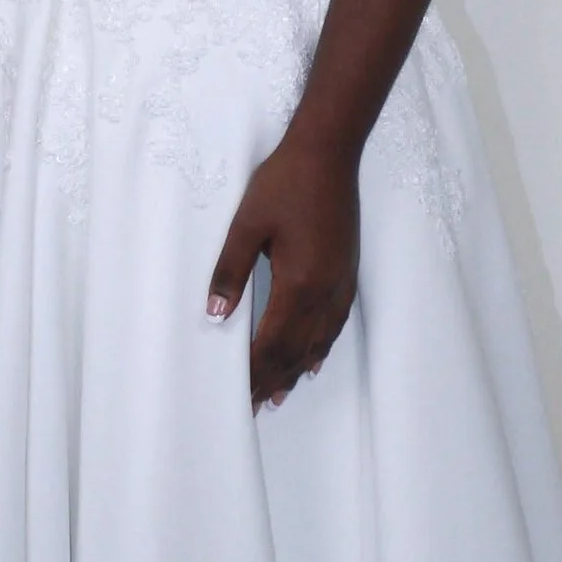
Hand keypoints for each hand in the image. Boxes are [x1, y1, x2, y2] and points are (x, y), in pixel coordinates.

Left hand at [208, 133, 360, 410]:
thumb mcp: (246, 225)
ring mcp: (339, 284)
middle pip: (295, 350)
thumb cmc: (284, 183)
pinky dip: (321, 347)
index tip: (240, 398)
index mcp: (297, 284)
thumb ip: (229, 271)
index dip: (254, 374)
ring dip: (296, 371)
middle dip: (272, 380)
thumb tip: (215, 315)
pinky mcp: (346, 273)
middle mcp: (323, 292)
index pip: (271, 344)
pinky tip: (314, 359)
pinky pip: (334, 324)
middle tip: (254, 407)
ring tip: (279, 395)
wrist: (329, 153)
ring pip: (317, 341)